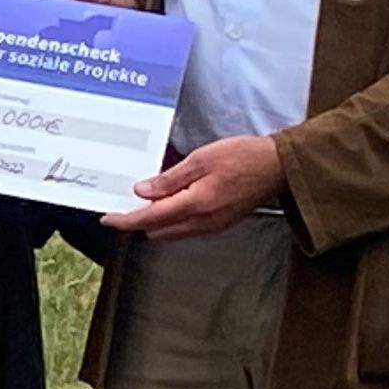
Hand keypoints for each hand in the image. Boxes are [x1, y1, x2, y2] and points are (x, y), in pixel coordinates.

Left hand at [106, 131, 284, 238]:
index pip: (151, 218)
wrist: (280, 166)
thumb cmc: (244, 157)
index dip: (126, 220)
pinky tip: (170, 204)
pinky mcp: (222, 222)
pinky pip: (188, 228)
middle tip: (124, 206)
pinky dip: (173, 220)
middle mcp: (204, 221)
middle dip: (139, 221)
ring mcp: (214, 225)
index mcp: (196, 204)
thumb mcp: (201, 160)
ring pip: (173, 231)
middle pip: (159, 230)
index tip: (108, 218)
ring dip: (156, 221)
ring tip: (144, 203)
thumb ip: (170, 179)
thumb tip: (142, 192)